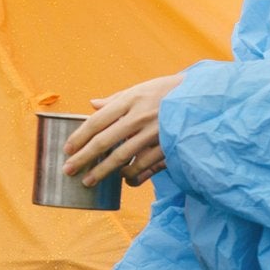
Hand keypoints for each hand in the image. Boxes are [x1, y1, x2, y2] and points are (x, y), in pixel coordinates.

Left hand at [62, 72, 184, 187]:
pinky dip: (130, 174)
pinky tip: (121, 179)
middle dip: (83, 158)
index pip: (97, 121)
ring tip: (88, 181)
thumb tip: (92, 104)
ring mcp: (153, 133)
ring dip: (102, 171)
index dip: (79, 137)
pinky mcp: (166, 146)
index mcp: (129, 100)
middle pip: (104, 141)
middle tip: (68, 170)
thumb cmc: (167, 92)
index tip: (66, 150)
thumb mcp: (140, 88)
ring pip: (121, 157)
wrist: (202, 96)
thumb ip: (115, 99)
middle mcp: (138, 116)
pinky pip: (143, 165)